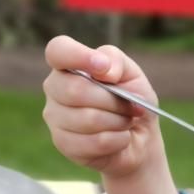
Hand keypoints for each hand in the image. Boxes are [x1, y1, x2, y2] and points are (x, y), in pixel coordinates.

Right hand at [42, 35, 181, 193]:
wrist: (139, 138)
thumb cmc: (132, 100)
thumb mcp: (132, 74)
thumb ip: (116, 61)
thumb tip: (104, 69)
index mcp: (69, 64)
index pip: (58, 51)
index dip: (78, 56)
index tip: (102, 67)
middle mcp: (55, 87)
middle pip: (76, 90)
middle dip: (114, 100)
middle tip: (131, 107)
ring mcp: (54, 117)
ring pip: (88, 119)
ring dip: (119, 121)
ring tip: (126, 122)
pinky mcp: (63, 143)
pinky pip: (94, 141)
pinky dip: (117, 140)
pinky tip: (121, 138)